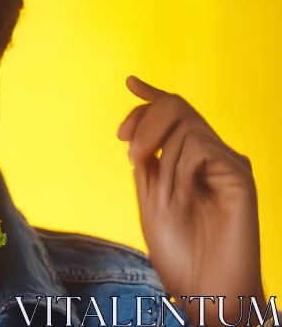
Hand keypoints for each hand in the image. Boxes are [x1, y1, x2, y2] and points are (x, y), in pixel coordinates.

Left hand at [117, 76, 263, 325]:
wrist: (203, 285)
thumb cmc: (178, 249)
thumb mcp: (150, 195)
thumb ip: (146, 159)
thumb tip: (135, 125)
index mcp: (186, 160)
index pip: (170, 115)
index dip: (150, 96)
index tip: (130, 82)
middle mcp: (209, 155)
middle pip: (177, 107)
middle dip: (145, 120)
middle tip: (130, 153)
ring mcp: (225, 163)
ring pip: (184, 124)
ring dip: (160, 154)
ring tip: (162, 189)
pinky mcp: (238, 173)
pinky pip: (199, 146)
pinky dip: (179, 166)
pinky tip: (184, 192)